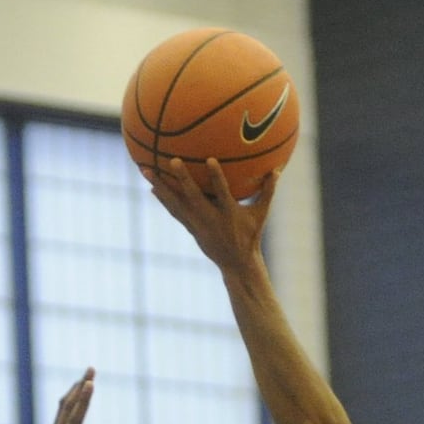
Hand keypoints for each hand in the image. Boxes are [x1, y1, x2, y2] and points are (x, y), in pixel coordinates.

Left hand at [144, 158, 278, 275]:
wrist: (236, 264)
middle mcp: (210, 219)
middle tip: (171, 160)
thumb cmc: (251, 236)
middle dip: (183, 179)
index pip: (222, 192)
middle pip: (193, 197)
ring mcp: (198, 224)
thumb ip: (268, 192)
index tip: (209, 159)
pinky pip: (174, 211)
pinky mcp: (191, 228)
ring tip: (146, 170)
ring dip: (161, 186)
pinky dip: (164, 199)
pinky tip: (153, 188)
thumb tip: (277, 170)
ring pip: (177, 204)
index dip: (216, 177)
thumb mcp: (261, 215)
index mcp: (229, 214)